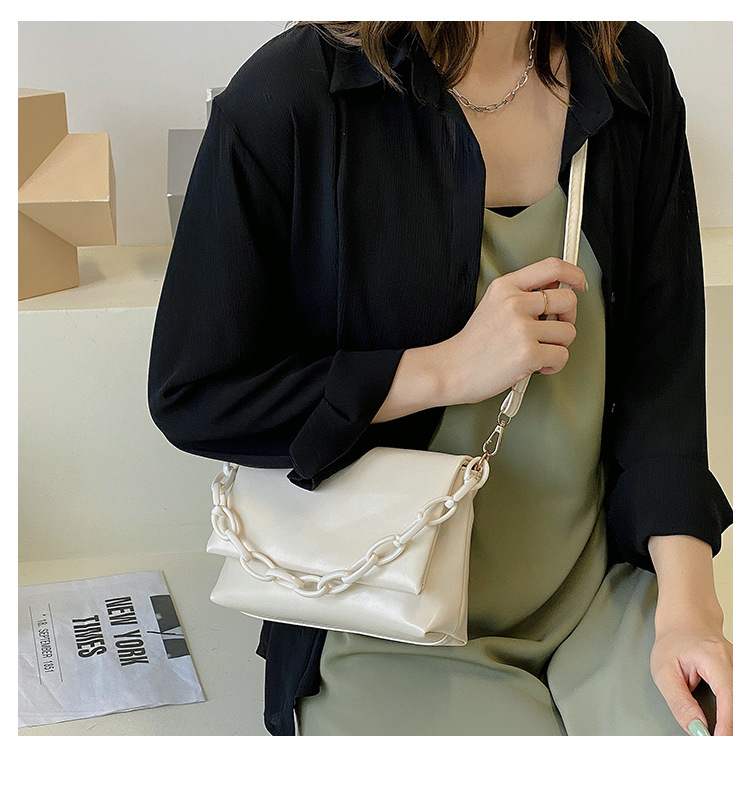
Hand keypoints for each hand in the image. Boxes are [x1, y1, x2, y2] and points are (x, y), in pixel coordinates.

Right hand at [437, 257, 586, 405]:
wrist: (452, 369)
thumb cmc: (473, 344)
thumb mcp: (493, 305)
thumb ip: (522, 295)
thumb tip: (557, 292)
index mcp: (506, 288)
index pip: (551, 267)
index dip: (574, 274)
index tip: (579, 283)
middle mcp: (514, 304)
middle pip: (568, 300)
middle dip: (568, 318)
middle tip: (554, 328)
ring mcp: (522, 328)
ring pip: (568, 332)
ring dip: (558, 346)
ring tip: (538, 350)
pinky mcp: (528, 353)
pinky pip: (562, 356)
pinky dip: (553, 365)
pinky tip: (537, 365)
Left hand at [650, 605, 732, 735]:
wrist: (685, 619)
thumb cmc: (673, 641)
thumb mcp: (663, 670)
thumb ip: (679, 701)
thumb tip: (696, 728)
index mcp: (714, 657)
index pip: (729, 697)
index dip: (727, 724)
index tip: (719, 741)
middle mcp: (734, 662)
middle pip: (741, 703)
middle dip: (733, 728)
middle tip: (719, 745)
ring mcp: (740, 667)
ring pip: (741, 702)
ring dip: (734, 723)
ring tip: (720, 737)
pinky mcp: (740, 675)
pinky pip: (739, 700)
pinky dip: (734, 715)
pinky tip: (726, 726)